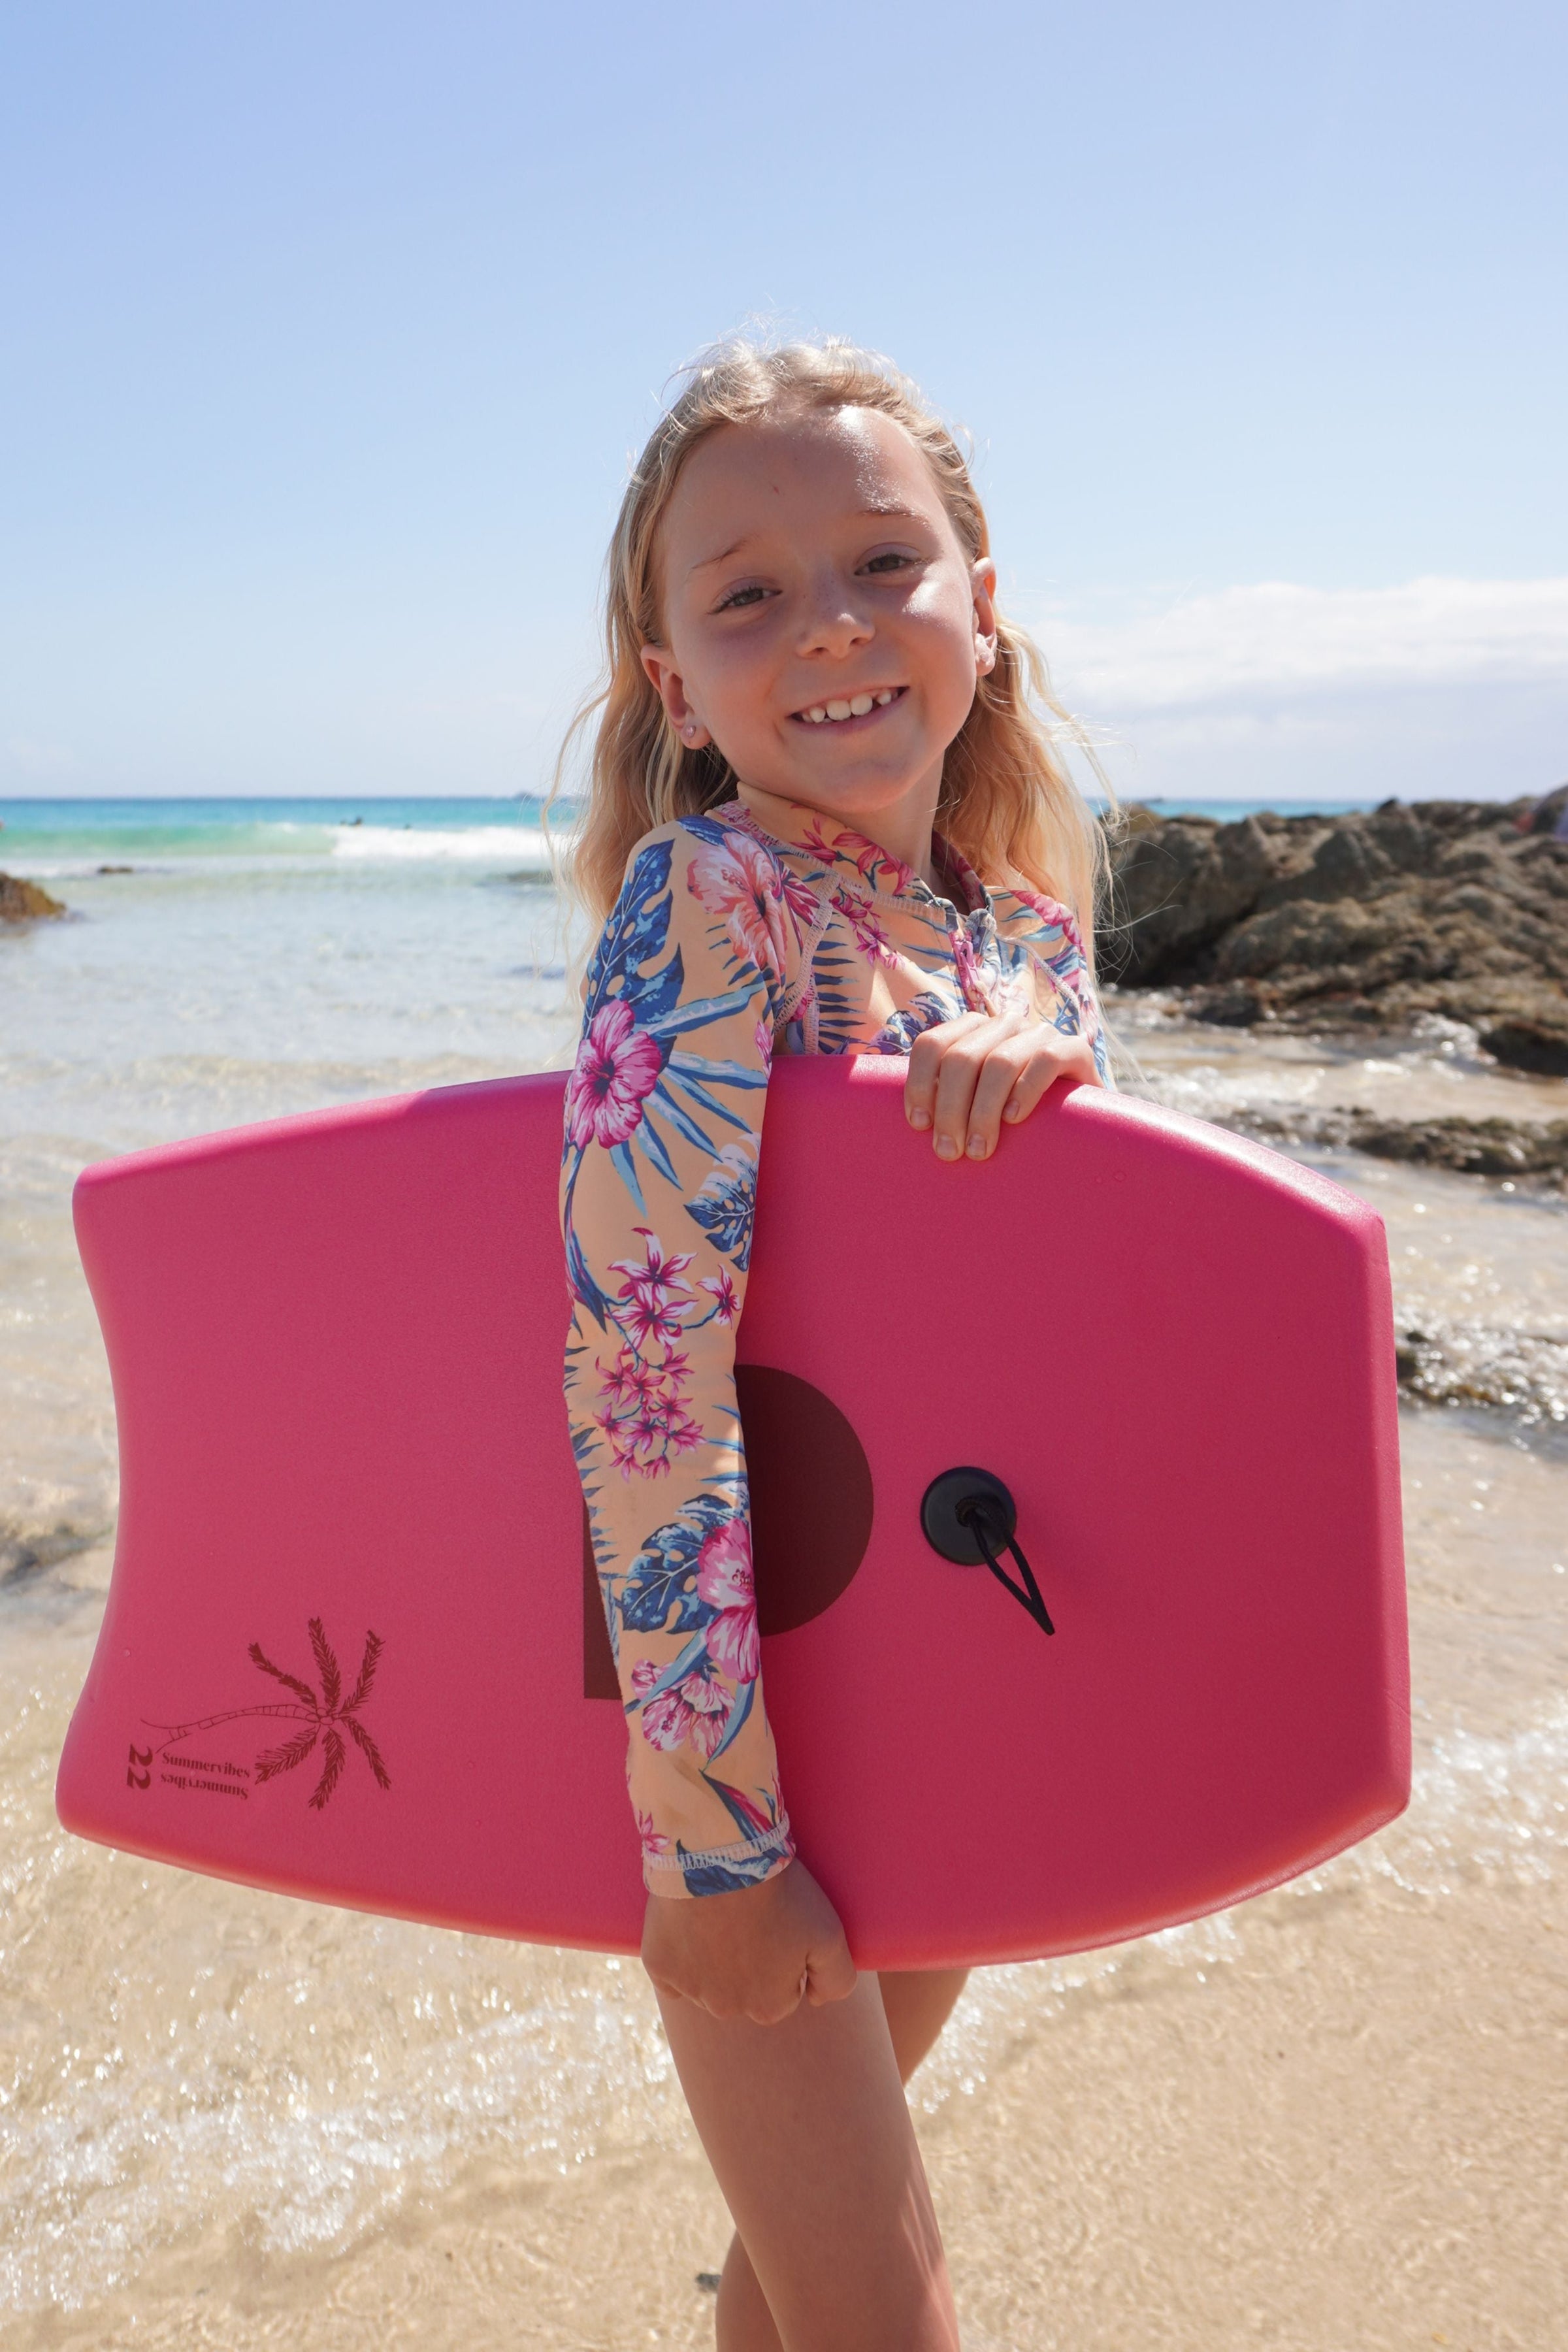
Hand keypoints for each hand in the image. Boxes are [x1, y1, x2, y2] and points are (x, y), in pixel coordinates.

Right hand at [641, 1858, 856, 2024]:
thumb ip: (836, 1979)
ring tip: (720, 1912)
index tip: (778, 1925)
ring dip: (712, 1957)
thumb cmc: (779, 1893)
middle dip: (748, 1961)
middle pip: (742, 1990)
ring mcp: (690, 1990)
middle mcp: (728, 2009)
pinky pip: (670, 1972)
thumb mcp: (830, 1934)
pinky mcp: (658, 1967)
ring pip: (706, 1981)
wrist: (722, 1855)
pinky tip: (689, 1924)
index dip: (783, 1956)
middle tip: (749, 1916)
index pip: (783, 1992)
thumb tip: (816, 1999)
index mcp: (770, 2007)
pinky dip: (678, 1953)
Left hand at [904, 1006, 1100, 1161]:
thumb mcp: (973, 1109)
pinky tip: (1014, 1119)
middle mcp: (1003, 1025)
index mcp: (972, 1033)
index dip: (919, 1084)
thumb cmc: (1015, 1124)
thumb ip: (945, 1102)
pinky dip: (1025, 1090)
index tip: (918, 1126)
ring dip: (983, 1111)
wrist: (1083, 1125)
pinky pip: (1045, 1059)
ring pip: (998, 1062)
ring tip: (980, 1150)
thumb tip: (900, 1123)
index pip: (932, 1043)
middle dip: (949, 1109)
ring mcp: (1040, 1033)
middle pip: (961, 1058)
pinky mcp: (1075, 1048)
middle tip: (949, 1152)